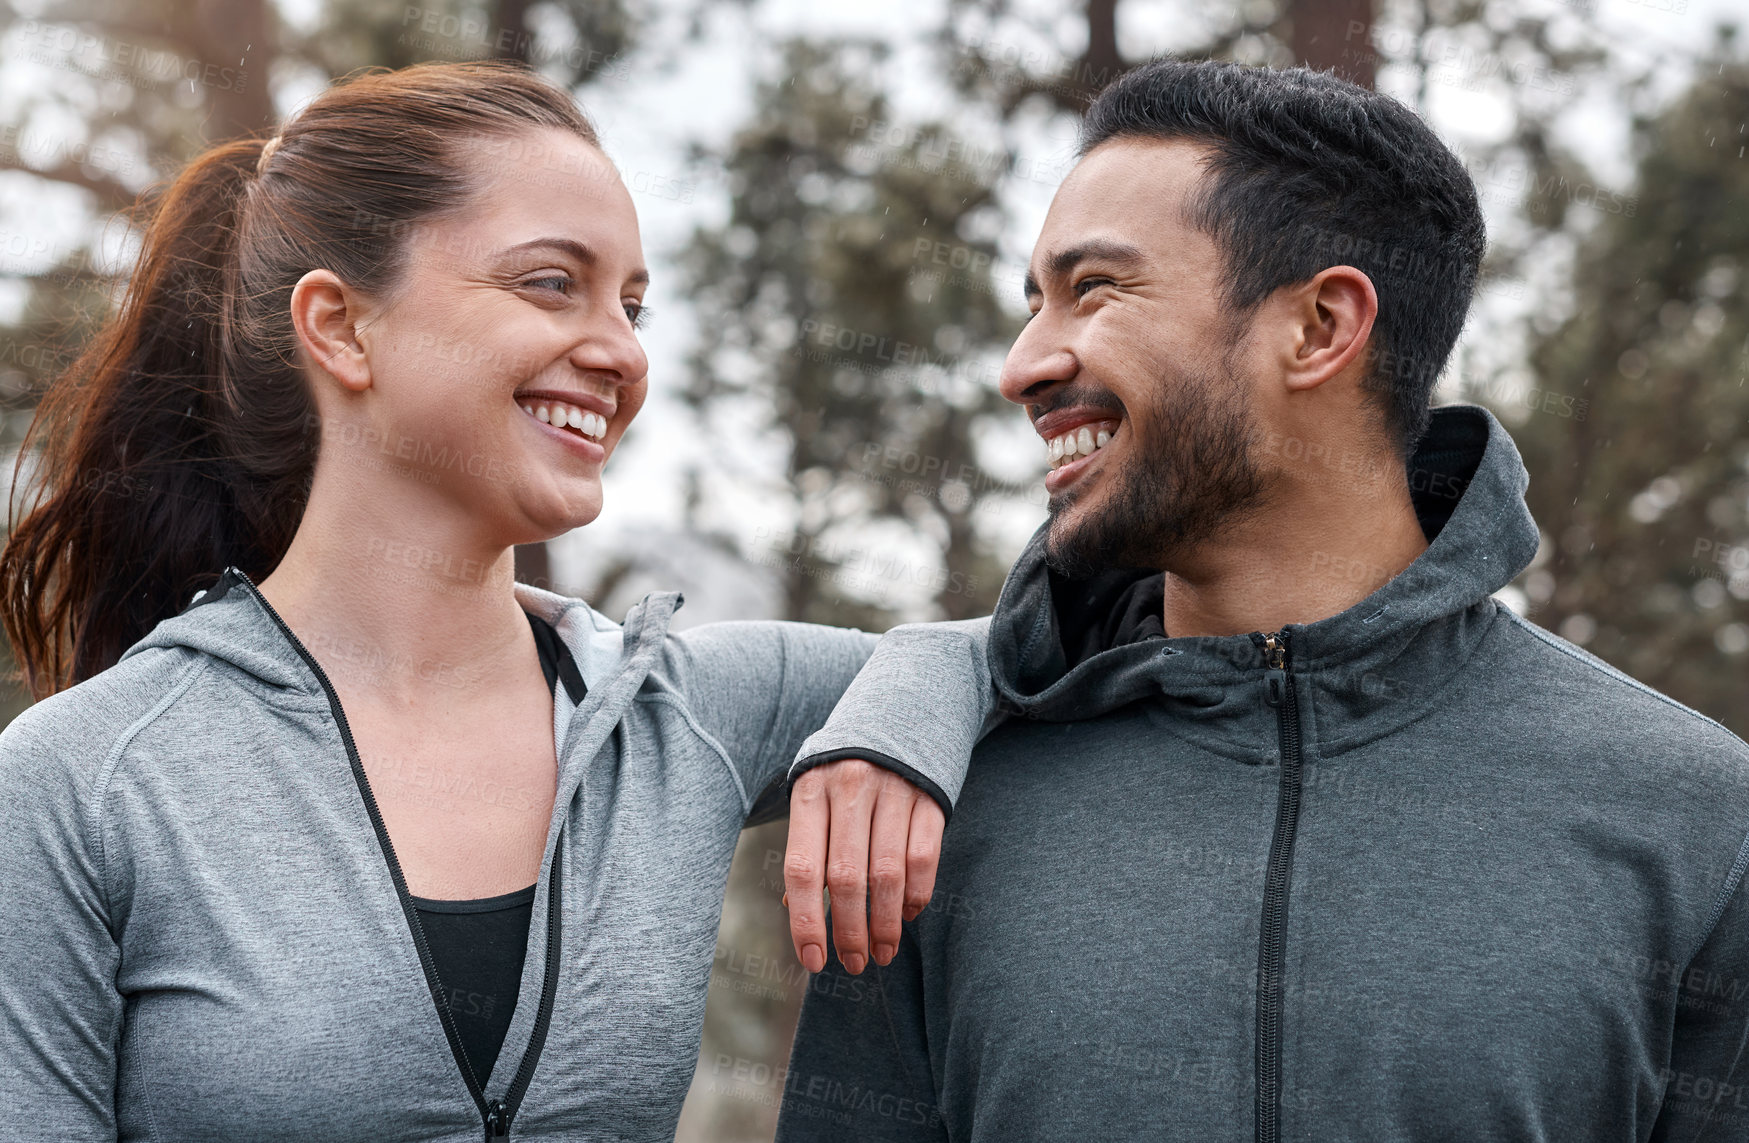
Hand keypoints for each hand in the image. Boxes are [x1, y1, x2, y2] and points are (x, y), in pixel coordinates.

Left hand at [783, 759, 945, 974]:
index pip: (803, 868)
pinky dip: (917, 896)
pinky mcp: (930, 797)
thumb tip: (794, 908)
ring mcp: (893, 791)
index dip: (806, 920)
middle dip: (849, 932)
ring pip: (888, 875)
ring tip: (883, 952)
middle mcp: (849, 789)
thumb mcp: (815, 792)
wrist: (901, 707)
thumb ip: (808, 844)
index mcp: (811, 791)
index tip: (813, 960)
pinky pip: (923, 858)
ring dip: (886, 924)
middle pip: (847, 878)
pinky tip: (909, 915)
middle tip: (854, 963)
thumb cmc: (844, 767)